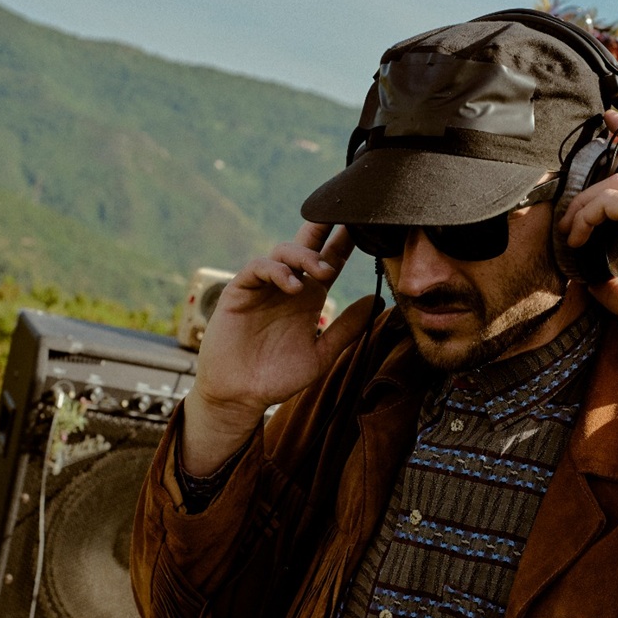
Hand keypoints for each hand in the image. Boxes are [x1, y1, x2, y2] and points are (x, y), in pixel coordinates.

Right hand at [182, 222, 379, 473]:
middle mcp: (288, 286)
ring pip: (283, 252)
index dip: (345, 243)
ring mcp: (263, 287)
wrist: (241, 395)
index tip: (367, 227)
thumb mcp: (321, 353)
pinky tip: (293, 285)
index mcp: (310, 297)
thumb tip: (377, 299)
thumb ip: (347, 328)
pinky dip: (276, 271)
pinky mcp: (239, 291)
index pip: (330, 261)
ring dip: (305, 256)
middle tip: (345, 222)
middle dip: (323, 228)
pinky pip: (257, 268)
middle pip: (306, 245)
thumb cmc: (278, 377)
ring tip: (322, 272)